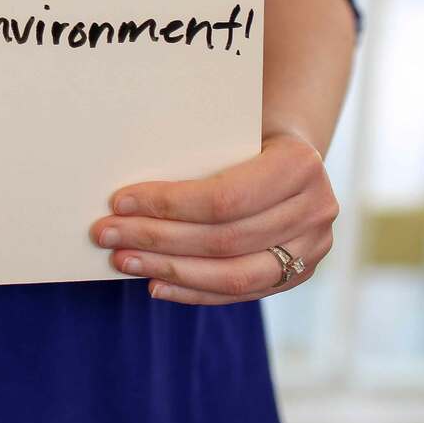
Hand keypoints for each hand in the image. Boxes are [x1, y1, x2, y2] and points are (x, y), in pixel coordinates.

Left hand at [90, 132, 336, 304]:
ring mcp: (312, 248)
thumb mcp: (231, 130)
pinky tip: (155, 284)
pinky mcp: (299, 274)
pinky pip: (240, 293)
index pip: (224, 197)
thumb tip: (124, 192)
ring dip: (170, 270)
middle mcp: (316, 209)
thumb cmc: (248, 136)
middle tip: (107, 234)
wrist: (294, 155)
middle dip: (158, 239)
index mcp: (300, 164)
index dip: (168, 205)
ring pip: (232, 274)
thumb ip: (196, 154)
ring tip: (124, 261)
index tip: (119, 202)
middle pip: (224, 239)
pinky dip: (193, 291)